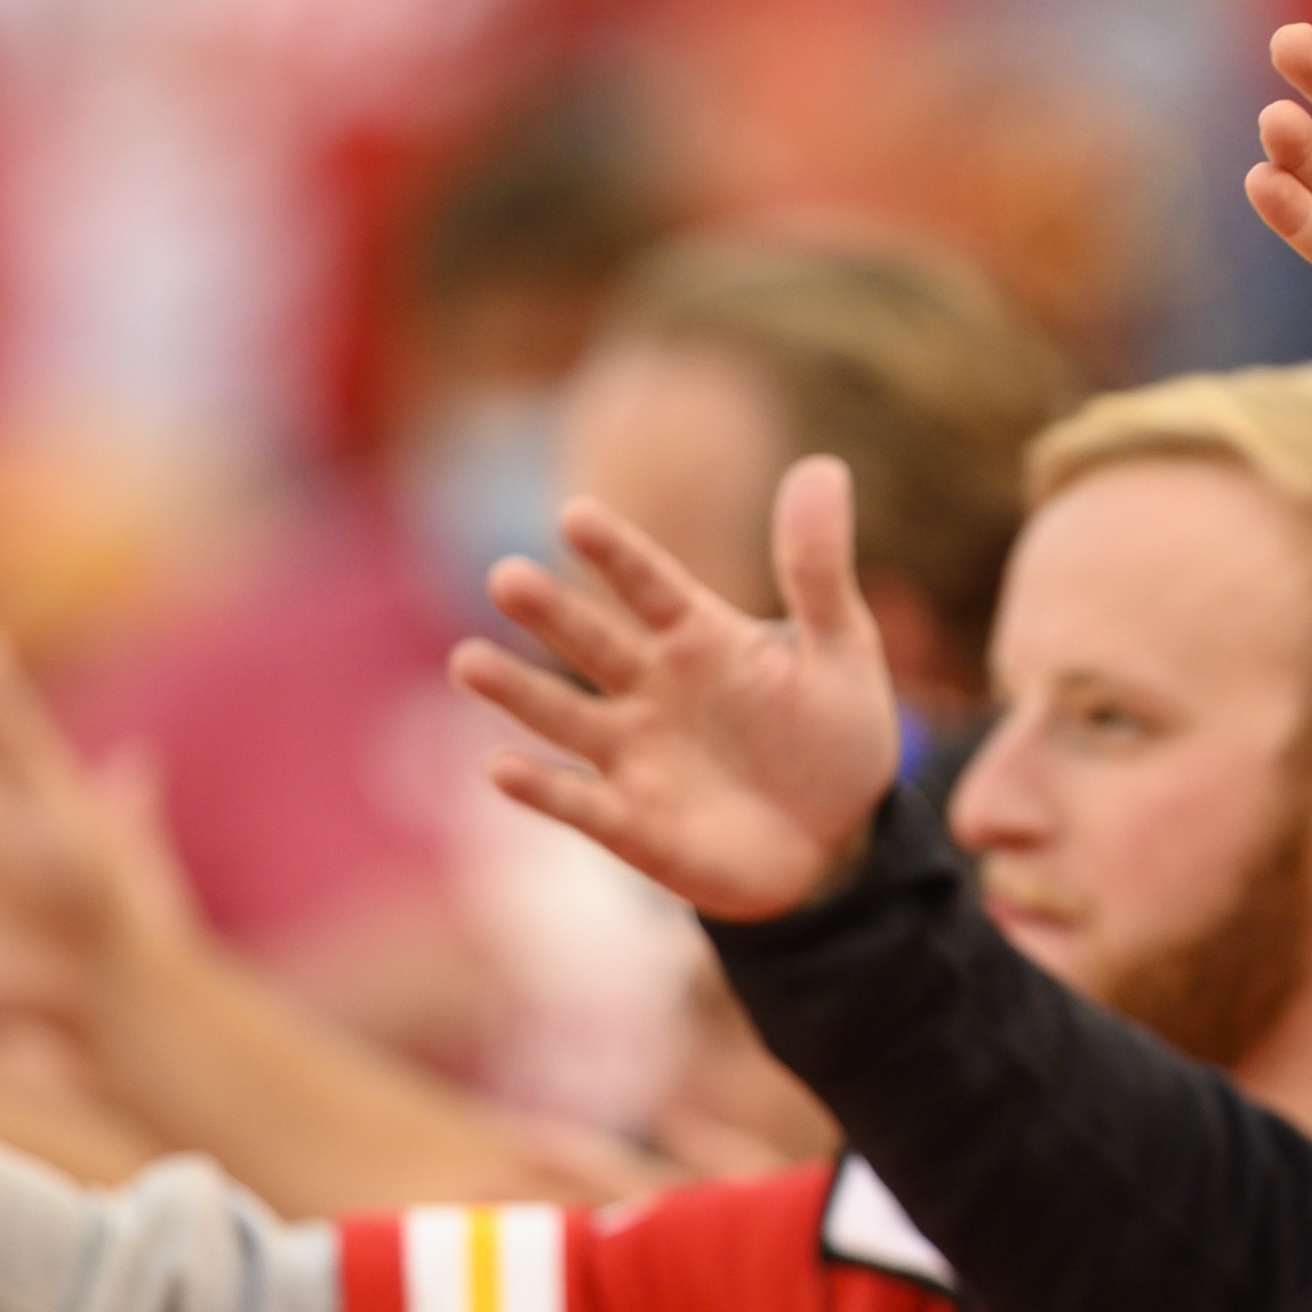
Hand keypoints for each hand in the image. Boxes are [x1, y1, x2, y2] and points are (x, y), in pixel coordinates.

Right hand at [463, 459, 904, 921]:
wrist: (840, 847)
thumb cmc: (835, 740)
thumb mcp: (844, 650)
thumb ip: (817, 568)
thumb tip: (823, 465)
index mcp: (700, 638)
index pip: (650, 584)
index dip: (616, 552)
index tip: (576, 514)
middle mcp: (653, 689)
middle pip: (592, 642)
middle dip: (549, 613)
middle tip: (506, 577)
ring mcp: (635, 755)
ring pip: (564, 717)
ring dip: (517, 692)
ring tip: (468, 662)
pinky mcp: (630, 823)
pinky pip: (578, 803)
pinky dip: (541, 789)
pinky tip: (501, 768)